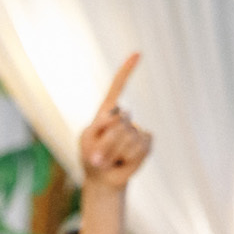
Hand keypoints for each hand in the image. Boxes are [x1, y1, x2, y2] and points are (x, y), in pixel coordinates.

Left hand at [78, 54, 150, 193]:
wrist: (103, 179)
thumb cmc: (91, 158)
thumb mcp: (87, 142)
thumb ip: (99, 128)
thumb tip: (122, 121)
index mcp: (107, 112)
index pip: (117, 88)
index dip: (127, 71)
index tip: (138, 54)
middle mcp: (124, 117)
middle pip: (119, 122)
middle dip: (106, 143)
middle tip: (98, 157)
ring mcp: (137, 129)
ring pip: (128, 137)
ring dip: (115, 153)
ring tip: (110, 160)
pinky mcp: (147, 142)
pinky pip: (139, 147)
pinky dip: (129, 159)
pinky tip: (124, 162)